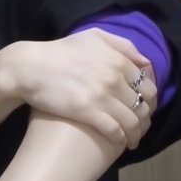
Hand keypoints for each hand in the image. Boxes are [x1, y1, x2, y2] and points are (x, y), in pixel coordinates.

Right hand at [0, 29, 156, 148]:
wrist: (30, 67)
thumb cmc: (60, 51)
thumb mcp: (93, 37)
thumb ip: (122, 45)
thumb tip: (144, 61)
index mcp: (118, 60)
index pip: (147, 85)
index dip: (150, 100)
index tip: (146, 108)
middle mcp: (114, 78)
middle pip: (143, 104)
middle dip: (146, 118)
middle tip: (142, 127)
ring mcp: (102, 96)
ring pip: (132, 121)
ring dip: (136, 133)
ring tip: (133, 141)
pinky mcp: (88, 112)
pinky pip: (115, 130)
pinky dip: (122, 139)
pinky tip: (121, 144)